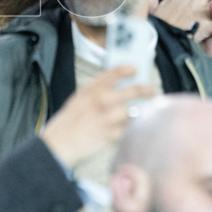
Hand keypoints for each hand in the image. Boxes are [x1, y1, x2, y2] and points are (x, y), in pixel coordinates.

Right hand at [40, 65, 156, 167]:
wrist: (60, 143)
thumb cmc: (68, 122)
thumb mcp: (78, 99)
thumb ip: (95, 91)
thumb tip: (115, 87)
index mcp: (90, 90)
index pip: (112, 74)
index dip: (126, 70)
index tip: (135, 69)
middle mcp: (100, 101)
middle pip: (131, 92)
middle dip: (145, 90)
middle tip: (152, 90)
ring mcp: (106, 118)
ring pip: (133, 112)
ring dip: (140, 111)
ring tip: (144, 111)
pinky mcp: (110, 134)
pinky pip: (127, 129)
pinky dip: (130, 128)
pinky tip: (130, 127)